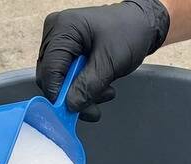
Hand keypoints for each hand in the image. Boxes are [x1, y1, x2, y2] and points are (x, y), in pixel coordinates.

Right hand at [37, 0, 169, 121]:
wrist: (142, 24)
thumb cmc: (129, 32)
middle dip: (72, 95)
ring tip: (106, 93)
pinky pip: (67, 76)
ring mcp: (60, 42)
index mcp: (64, 28)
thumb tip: (70, 105)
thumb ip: (89, 85)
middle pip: (51, 75)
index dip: (58, 93)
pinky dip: (83, 86)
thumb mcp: (111, 62)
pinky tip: (101, 87)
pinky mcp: (68, 51)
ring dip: (81, 93)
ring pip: (60, 80)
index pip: (49, 68)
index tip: (70, 111)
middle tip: (94, 108)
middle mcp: (56, 33)